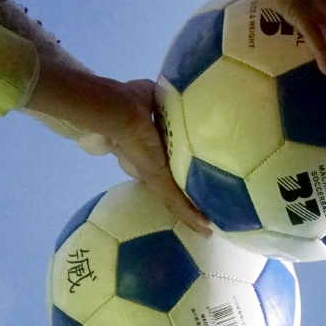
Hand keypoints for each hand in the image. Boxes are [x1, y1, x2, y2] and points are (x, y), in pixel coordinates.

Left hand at [24, 62, 212, 232]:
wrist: (117, 113)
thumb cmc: (131, 101)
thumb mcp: (150, 96)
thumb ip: (158, 100)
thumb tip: (169, 97)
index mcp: (147, 145)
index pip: (162, 160)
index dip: (174, 165)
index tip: (189, 171)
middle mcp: (148, 164)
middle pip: (169, 183)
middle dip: (184, 193)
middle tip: (205, 201)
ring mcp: (152, 175)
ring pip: (174, 199)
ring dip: (190, 213)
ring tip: (208, 225)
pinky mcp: (157, 180)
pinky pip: (177, 203)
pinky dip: (191, 216)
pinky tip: (207, 230)